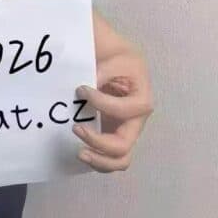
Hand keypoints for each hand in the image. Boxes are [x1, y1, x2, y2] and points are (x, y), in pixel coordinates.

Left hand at [72, 47, 153, 172]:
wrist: (114, 59)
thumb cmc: (118, 56)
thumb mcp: (115, 56)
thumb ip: (104, 70)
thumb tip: (86, 91)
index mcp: (142, 99)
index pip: (124, 110)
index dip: (101, 103)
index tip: (80, 89)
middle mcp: (136, 120)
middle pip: (124, 145)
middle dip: (99, 142)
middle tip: (76, 129)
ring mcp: (124, 130)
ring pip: (120, 160)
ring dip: (100, 161)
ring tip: (80, 153)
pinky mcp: (112, 134)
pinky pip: (109, 156)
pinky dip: (97, 159)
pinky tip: (81, 151)